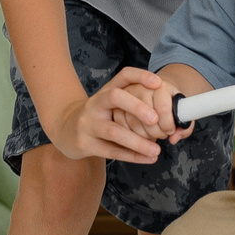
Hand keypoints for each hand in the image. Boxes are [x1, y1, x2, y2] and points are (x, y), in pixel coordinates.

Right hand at [51, 69, 186, 163]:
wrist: (65, 129)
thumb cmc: (98, 116)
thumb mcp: (111, 105)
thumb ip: (134, 105)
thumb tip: (169, 114)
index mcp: (106, 91)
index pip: (124, 76)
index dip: (141, 76)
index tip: (158, 83)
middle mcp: (96, 103)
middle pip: (115, 97)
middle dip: (136, 107)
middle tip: (155, 119)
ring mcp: (88, 123)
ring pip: (113, 130)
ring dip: (137, 141)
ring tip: (157, 150)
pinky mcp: (85, 143)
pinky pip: (111, 150)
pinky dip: (132, 156)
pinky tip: (148, 158)